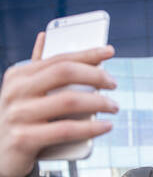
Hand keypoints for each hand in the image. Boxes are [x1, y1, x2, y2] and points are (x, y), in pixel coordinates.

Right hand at [0, 32, 117, 176]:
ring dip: (99, 102)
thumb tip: (44, 37)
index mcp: (19, 75)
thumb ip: (38, 69)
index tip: (109, 51)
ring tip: (114, 106)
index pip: (59, 58)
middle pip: (65, 73)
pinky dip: (91, 128)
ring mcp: (18, 115)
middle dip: (96, 75)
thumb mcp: (25, 92)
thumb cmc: (21, 121)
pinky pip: (66, 130)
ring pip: (69, 101)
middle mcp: (16, 91)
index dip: (87, 53)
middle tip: (113, 84)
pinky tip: (106, 126)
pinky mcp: (24, 139)